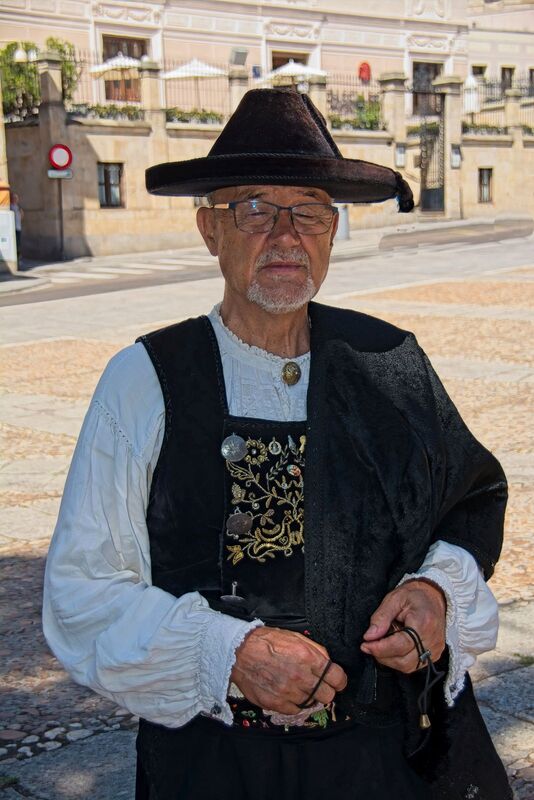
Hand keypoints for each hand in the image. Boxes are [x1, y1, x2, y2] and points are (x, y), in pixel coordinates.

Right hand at [230, 627, 347, 713]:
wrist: (240, 652)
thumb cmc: (268, 642)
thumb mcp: (296, 637)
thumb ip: (316, 651)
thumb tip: (329, 663)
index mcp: (309, 658)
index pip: (338, 677)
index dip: (339, 680)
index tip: (337, 682)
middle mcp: (301, 676)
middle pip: (328, 695)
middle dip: (325, 690)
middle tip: (317, 684)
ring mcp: (289, 692)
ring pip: (311, 702)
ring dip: (307, 695)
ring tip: (296, 685)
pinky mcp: (277, 703)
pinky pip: (295, 709)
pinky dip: (294, 703)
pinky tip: (286, 691)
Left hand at [360, 580, 445, 673]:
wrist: (433, 597)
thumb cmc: (414, 596)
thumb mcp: (394, 598)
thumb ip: (381, 617)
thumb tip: (369, 636)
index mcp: (424, 623)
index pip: (400, 645)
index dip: (380, 648)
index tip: (365, 644)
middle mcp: (432, 640)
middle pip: (404, 661)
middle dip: (382, 655)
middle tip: (369, 645)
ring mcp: (435, 650)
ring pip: (407, 666)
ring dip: (389, 659)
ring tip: (381, 644)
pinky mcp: (434, 655)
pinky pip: (413, 665)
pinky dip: (399, 659)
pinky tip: (392, 647)